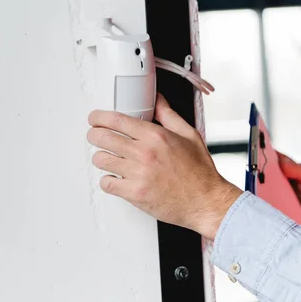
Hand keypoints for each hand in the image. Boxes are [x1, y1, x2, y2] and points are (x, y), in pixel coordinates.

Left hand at [87, 93, 242, 239]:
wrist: (206, 201)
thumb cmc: (199, 172)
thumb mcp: (189, 135)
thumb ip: (168, 115)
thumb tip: (158, 100)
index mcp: (155, 136)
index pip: (116, 120)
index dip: (98, 117)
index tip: (94, 119)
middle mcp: (144, 153)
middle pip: (102, 138)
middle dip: (94, 135)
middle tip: (95, 137)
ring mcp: (138, 174)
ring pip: (101, 160)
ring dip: (101, 158)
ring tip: (108, 159)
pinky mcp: (134, 193)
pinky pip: (106, 183)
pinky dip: (107, 181)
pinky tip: (115, 178)